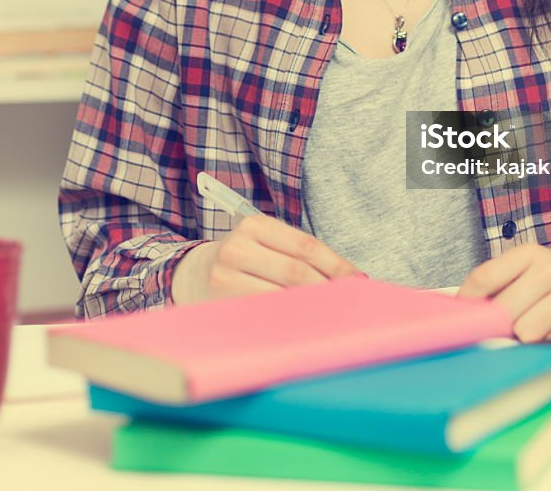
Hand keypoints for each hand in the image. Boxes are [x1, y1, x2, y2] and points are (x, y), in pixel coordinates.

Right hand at [171, 214, 363, 303]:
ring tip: (335, 317)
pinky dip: (289, 322)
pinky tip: (305, 327)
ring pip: (281, 297)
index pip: (306, 246)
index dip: (337, 266)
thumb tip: (347, 279)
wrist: (191, 275)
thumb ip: (298, 255)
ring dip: (313, 309)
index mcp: (255, 224)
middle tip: (352, 305)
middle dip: (328, 290)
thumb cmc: (244, 261)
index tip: (359, 282)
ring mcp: (225, 277)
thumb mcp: (264, 244)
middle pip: (296, 272)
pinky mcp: (219, 304)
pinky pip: (264, 315)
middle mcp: (238, 247)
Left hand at [457, 244, 550, 341]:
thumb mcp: (534, 269)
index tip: (461, 319)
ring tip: (530, 336)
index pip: (484, 277)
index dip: (467, 303)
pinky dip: (547, 349)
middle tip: (500, 335)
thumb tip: (465, 313)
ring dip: (523, 342)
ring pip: (527, 333)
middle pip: (504, 311)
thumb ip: (503, 285)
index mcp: (531, 253)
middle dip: (498, 329)